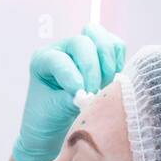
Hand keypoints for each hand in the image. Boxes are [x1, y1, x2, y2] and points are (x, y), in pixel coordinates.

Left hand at [12, 24, 124, 160]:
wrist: (56, 123)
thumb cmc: (49, 116)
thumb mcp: (54, 110)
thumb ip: (70, 99)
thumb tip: (91, 94)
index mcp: (42, 59)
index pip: (59, 59)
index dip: (72, 75)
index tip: (80, 93)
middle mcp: (61, 48)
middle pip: (82, 42)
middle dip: (92, 68)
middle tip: (93, 91)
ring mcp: (82, 47)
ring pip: (100, 36)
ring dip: (106, 62)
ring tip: (103, 84)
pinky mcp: (101, 52)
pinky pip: (116, 45)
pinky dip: (117, 60)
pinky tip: (110, 80)